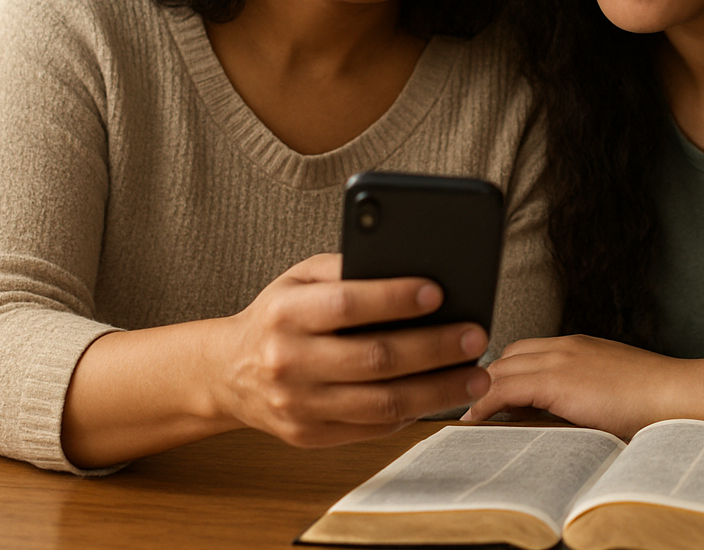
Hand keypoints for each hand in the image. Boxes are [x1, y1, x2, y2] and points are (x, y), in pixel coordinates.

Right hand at [211, 253, 489, 446]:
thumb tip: (410, 267)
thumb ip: (346, 269)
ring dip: (438, 391)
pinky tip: (442, 396)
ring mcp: (298, 405)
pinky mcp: (309, 436)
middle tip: (475, 336)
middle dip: (434, 348)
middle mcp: (288, 361)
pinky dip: (414, 412)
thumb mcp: (299, 278)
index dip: (394, 298)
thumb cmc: (278, 316)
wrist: (227, 373)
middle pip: (374, 358)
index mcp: (285, 313)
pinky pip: (373, 428)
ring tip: (476, 376)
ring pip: (382, 402)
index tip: (438, 291)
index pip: (347, 304)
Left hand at [461, 334, 703, 438]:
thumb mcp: (614, 392)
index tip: (489, 393)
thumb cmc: (657, 402)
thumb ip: (586, 395)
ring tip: (465, 415)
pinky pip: (503, 388)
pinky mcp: (556, 379)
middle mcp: (565, 345)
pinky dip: (483, 402)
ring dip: (479, 390)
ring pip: (500, 368)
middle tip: (469, 404)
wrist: (680, 395)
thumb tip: (566, 418)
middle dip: (487, 378)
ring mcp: (560, 359)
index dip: (504, 372)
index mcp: (580, 346)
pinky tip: (472, 420)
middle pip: (507, 355)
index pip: (527, 351)